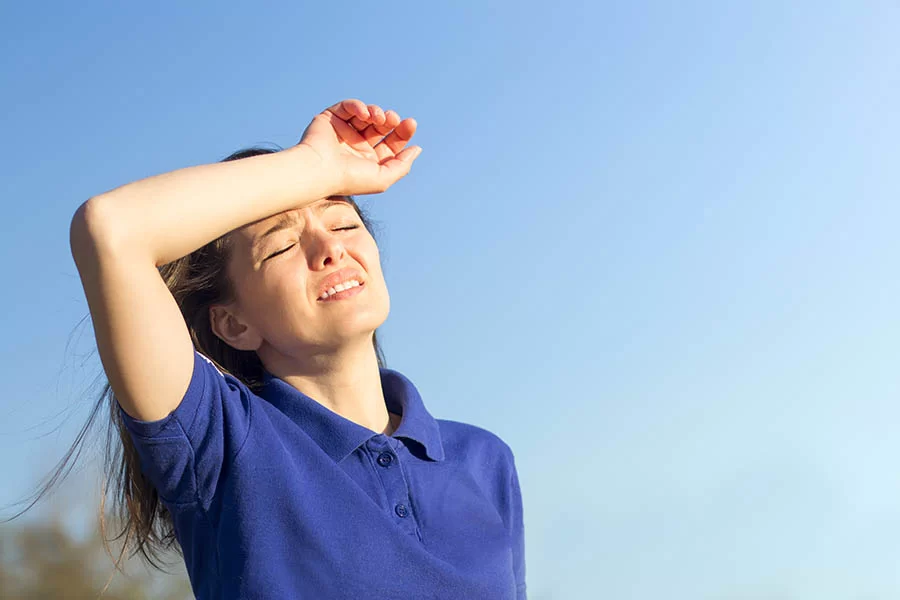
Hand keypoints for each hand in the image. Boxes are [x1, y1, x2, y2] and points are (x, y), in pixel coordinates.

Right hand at [297, 99, 420, 195]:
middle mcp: (356, 146)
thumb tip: (416, 149)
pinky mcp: (331, 118)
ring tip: (379, 118)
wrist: (319, 170)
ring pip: (366, 115)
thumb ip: (402, 165)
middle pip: (381, 127)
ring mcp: (343, 132)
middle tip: (393, 119)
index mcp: (369, 161)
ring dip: (376, 112)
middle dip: (391, 120)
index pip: (391, 143)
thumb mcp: (383, 178)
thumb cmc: (350, 178)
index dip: (402, 132)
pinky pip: (348, 107)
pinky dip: (358, 106)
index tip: (410, 124)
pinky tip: (364, 114)